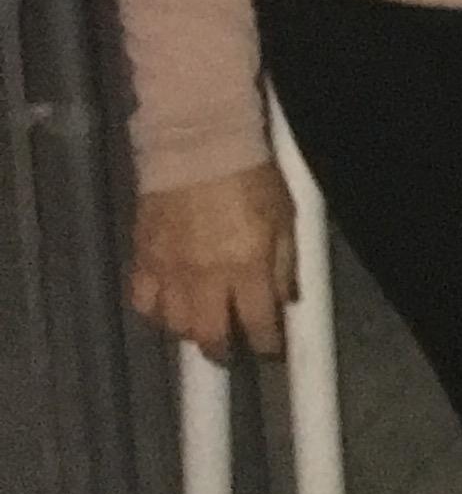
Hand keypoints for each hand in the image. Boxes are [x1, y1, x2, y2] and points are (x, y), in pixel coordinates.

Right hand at [127, 161, 297, 360]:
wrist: (199, 142)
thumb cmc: (251, 174)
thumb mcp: (285, 216)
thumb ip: (286, 262)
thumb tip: (285, 300)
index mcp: (247, 267)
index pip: (258, 324)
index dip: (266, 345)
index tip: (270, 350)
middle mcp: (207, 277)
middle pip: (210, 335)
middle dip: (223, 351)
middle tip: (230, 351)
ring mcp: (170, 269)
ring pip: (174, 324)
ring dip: (190, 332)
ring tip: (201, 326)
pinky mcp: (143, 256)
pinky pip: (143, 300)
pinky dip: (155, 311)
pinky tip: (166, 306)